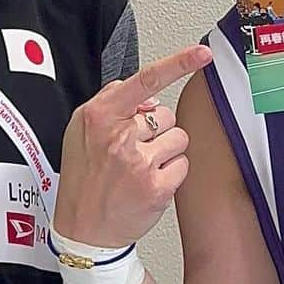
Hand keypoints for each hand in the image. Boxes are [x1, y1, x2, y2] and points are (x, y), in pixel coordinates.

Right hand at [54, 44, 212, 246]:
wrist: (84, 230)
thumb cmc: (84, 176)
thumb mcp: (81, 129)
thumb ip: (112, 100)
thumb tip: (150, 96)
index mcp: (99, 116)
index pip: (145, 81)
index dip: (178, 63)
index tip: (202, 53)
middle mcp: (119, 136)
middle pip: (165, 114)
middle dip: (155, 129)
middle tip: (132, 151)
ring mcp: (138, 163)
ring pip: (179, 138)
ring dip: (165, 151)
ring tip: (140, 168)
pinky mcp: (157, 187)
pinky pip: (183, 164)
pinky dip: (171, 173)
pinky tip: (149, 183)